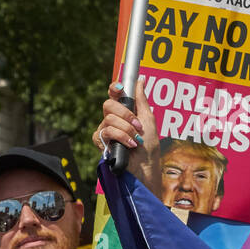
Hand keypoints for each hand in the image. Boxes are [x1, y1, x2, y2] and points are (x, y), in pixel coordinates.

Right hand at [92, 77, 161, 195]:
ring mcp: (105, 131)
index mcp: (124, 112)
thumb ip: (142, 100)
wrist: (145, 168)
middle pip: (108, 105)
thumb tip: (140, 80)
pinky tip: (129, 144)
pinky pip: (105, 132)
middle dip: (125, 114)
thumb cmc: (149, 148)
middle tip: (138, 125)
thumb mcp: (148, 120)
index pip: (114, 96)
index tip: (119, 88)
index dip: (114, 89)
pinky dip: (120, 137)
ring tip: (136, 139)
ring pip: (108, 119)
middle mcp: (112, 120)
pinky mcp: (101, 143)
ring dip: (126, 129)